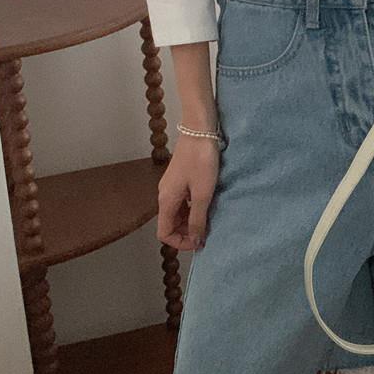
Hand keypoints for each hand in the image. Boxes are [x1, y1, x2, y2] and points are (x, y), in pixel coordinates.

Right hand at [156, 134, 220, 250]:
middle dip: (186, 233)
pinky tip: (207, 204)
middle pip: (170, 224)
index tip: (199, 242)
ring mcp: (172, 186)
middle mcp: (165, 195)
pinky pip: (183, 202)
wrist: (199, 130)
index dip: (180, 243)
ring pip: (177, 213)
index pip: (164, 234)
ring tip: (209, 219)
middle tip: (207, 233)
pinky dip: (192, 208)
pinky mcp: (180, 178)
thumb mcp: (202, 194)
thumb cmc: (201, 161)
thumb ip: (198, 219)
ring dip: (190, 221)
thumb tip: (195, 241)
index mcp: (166, 201)